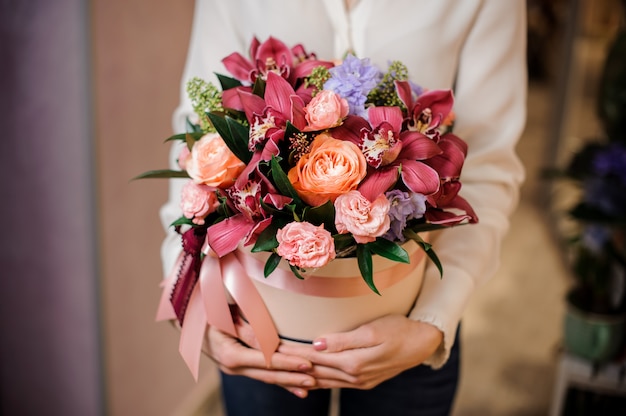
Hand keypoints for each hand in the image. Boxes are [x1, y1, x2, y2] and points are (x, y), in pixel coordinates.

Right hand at [203, 322, 316, 397]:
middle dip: (293, 377)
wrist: (187, 317)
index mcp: (230, 355)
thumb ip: (249, 331)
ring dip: (289, 381)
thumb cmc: (208, 311)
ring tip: (310, 385)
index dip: (289, 363)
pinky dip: (279, 379)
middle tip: (315, 378)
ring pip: (266, 377)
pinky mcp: (239, 365)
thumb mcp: (226, 317)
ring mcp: (235, 368)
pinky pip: (261, 373)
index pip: (266, 361)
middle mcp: (233, 366)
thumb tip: (271, 344)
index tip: (308, 363)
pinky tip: (294, 386)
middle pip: (268, 375)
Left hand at [279, 314, 442, 389]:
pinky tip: (303, 380)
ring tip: (278, 369)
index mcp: (354, 363)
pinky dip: (314, 381)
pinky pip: (331, 383)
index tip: (271, 344)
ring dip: (298, 375)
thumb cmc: (398, 330)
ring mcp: (357, 382)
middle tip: (266, 355)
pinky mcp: (361, 381)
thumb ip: (343, 340)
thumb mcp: (373, 330)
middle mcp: (353, 377)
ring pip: (320, 381)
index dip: (291, 351)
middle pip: (313, 371)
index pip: (313, 358)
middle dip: (289, 365)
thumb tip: (316, 345)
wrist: (422, 343)